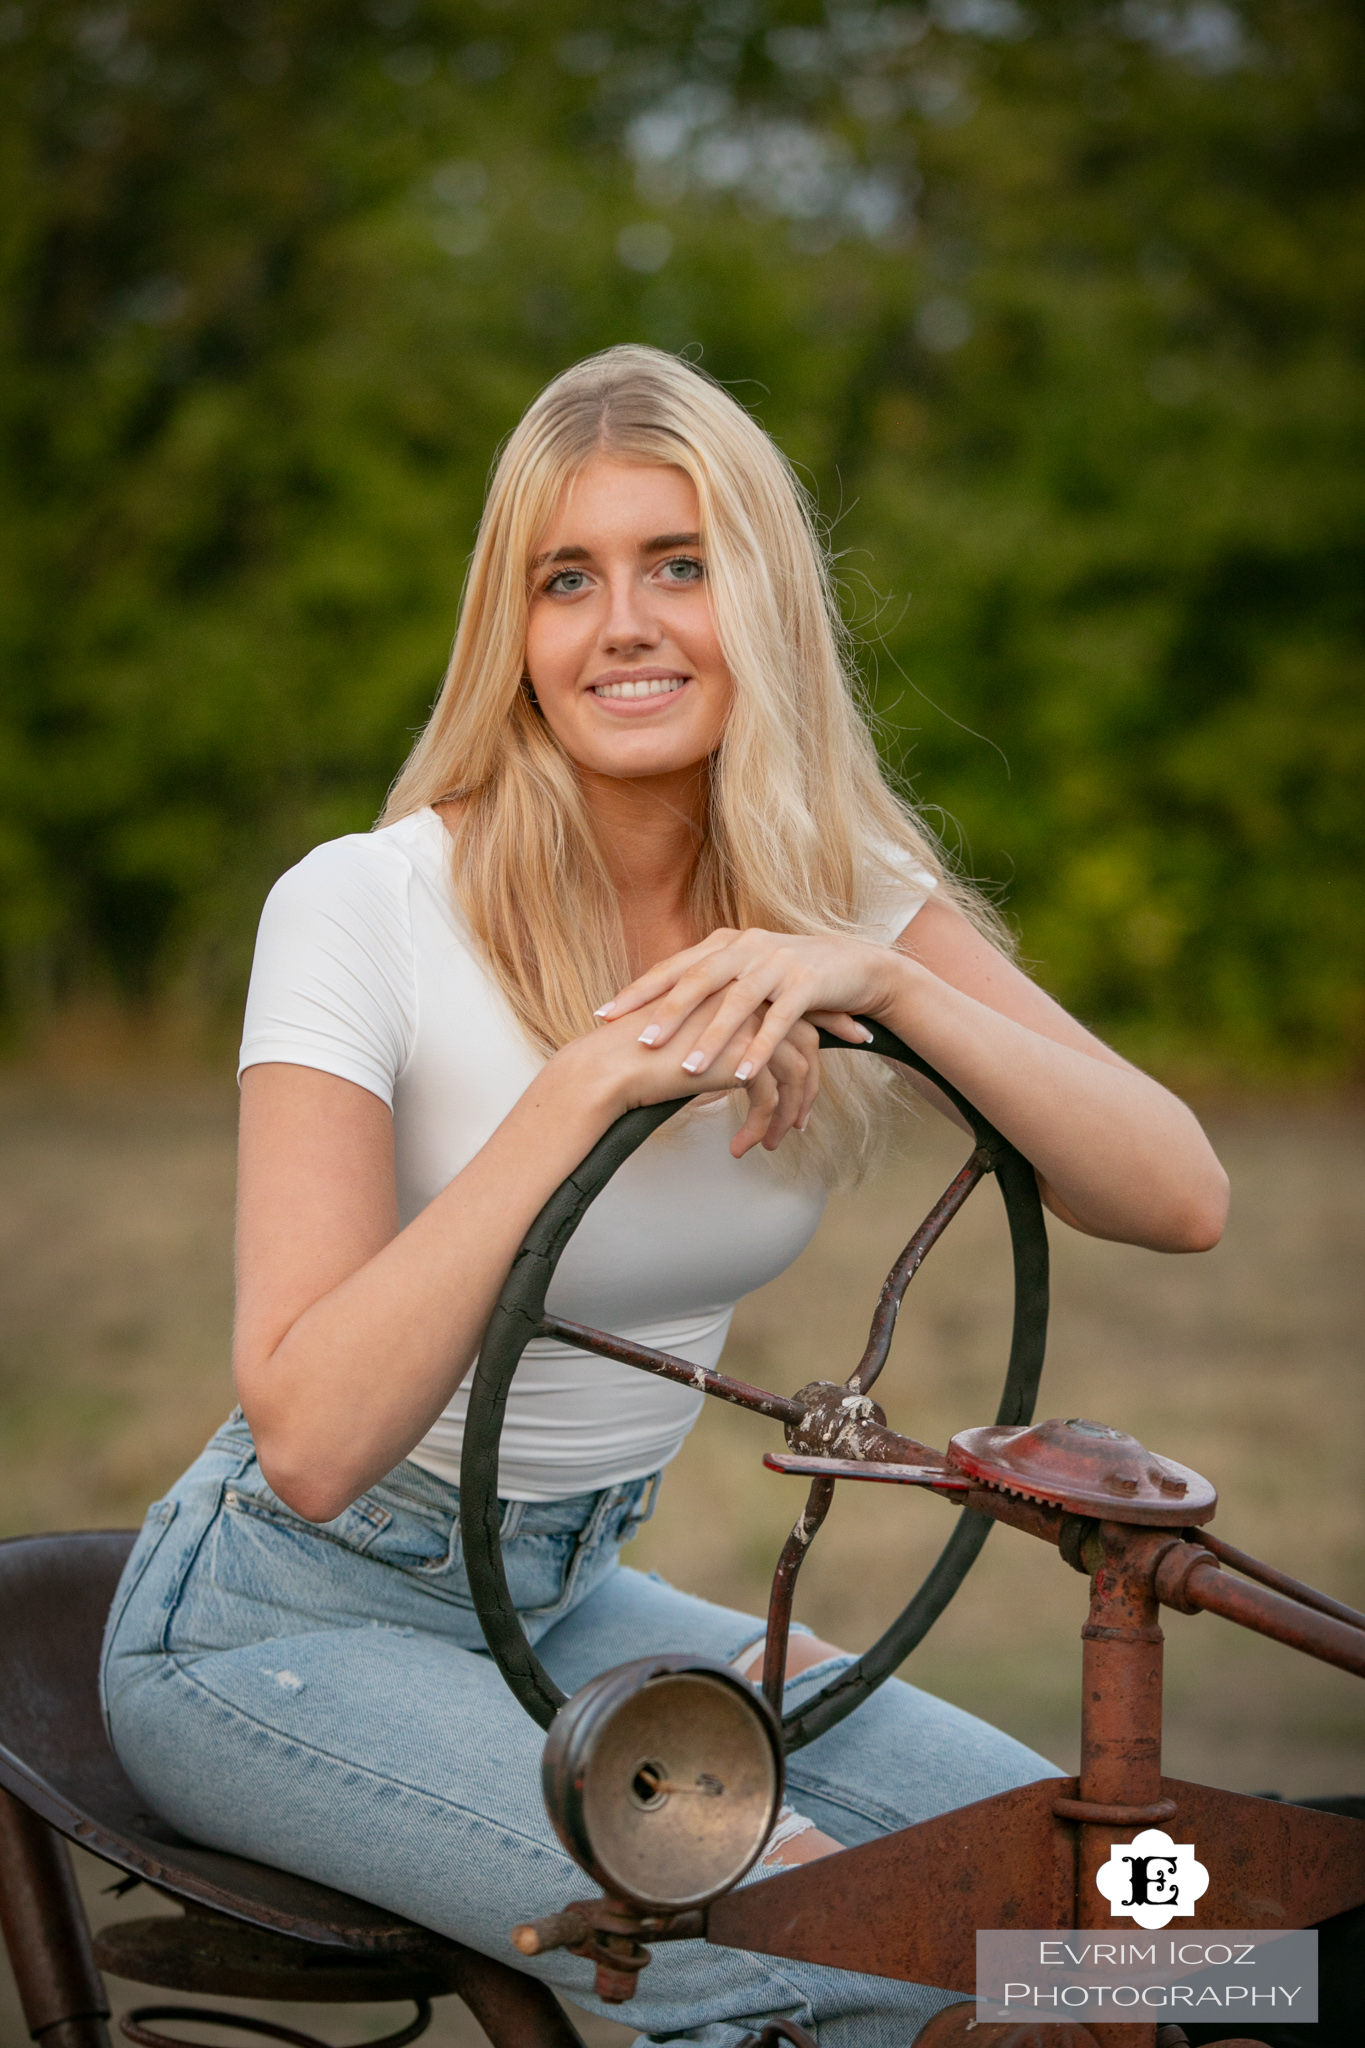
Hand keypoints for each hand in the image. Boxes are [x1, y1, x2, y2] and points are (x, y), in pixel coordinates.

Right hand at [559, 991, 822, 1157]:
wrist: (610, 1065)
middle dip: (814, 1083)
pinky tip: (742, 1147)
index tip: (836, 1047)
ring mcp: (748, 1026)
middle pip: (805, 1039)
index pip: (790, 1006)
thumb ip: (718, 1036)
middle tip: (803, 1119)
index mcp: (735, 987)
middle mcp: (748, 999)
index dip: (819, 1029)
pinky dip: (761, 1125)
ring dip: (787, 1113)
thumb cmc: (635, 1054)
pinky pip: (769, 1097)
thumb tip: (739, 1061)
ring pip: (796, 1072)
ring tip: (773, 1142)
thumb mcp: (687, 1033)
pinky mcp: (741, 1057)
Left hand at [594, 928, 900, 1089]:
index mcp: (723, 944)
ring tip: (687, 1070)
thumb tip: (657, 1013)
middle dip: (665, 1013)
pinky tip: (743, 1077)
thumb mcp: (743, 974)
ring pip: (737, 1004)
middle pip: (698, 980)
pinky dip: (760, 1050)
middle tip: (638, 1042)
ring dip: (711, 1038)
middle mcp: (746, 947)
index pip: (673, 968)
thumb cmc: (787, 977)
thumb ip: (707, 987)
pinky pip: (779, 1021)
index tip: (604, 1015)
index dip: (638, 991)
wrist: (853, 965)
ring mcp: (777, 963)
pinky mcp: (808, 984)